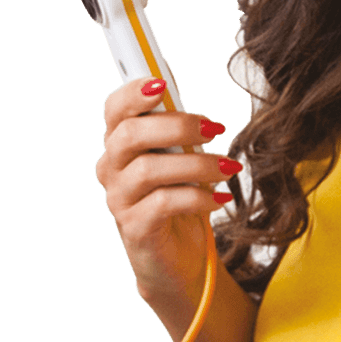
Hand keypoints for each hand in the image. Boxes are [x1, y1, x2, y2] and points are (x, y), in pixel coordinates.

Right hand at [94, 77, 239, 307]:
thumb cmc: (180, 195)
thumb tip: (194, 109)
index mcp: (121, 142)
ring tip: (229, 167)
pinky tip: (220, 198)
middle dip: (177, 125)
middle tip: (215, 129)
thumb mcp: (182, 156)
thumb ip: (180, 130)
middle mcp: (112, 168)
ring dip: (197, 164)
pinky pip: (164, 203)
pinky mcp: (134, 228)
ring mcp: (119, 199)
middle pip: (130, 134)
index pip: (115, 108)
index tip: (163, 84)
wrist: (178, 257)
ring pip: (149, 170)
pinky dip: (199, 197)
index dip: (134, 92)